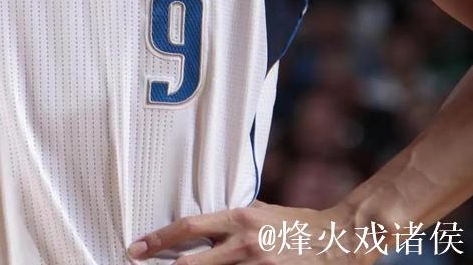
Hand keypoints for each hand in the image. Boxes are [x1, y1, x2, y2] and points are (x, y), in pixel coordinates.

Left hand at [126, 199, 375, 264]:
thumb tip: (198, 233)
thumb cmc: (294, 224)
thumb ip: (229, 224)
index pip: (188, 228)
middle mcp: (244, 244)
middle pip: (192, 264)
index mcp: (239, 218)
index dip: (159, 240)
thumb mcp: (258, 212)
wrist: (337, 240)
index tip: (136, 248)